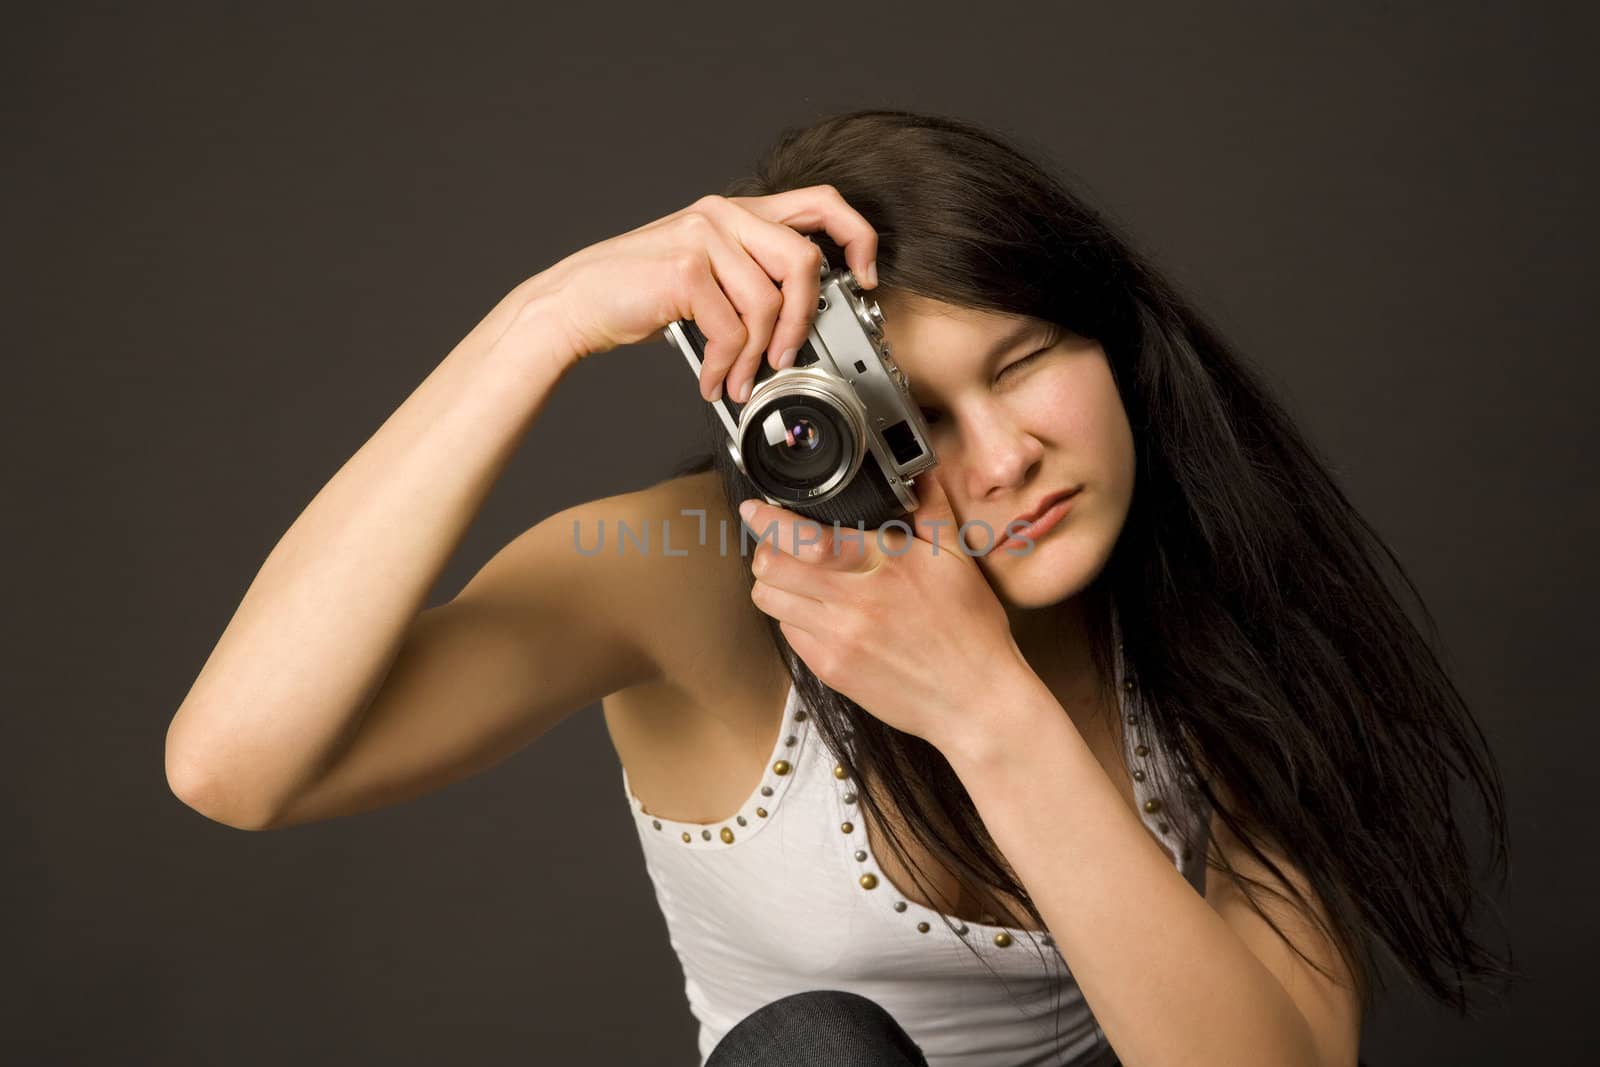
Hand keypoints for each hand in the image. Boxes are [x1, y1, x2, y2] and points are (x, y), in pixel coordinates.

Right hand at [532, 186, 878, 403]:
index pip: (819, 203)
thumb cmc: (639, 293)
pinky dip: (726, 366)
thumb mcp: (704, 273)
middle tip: (787, 356)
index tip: (864, 278)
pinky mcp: (685, 269)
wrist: (575, 301)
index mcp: (736, 211)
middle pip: (803, 260)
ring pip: (767, 304)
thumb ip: (747, 276)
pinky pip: (732, 329)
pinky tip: (712, 379)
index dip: (856, 237)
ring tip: (739, 380)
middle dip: (803, 320)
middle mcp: (723, 214)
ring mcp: (703, 236)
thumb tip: (798, 318)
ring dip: (757, 357)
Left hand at [741, 473, 1027, 754]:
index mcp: (884, 566)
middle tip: (779, 545)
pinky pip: (788, 634)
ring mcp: (838, 640)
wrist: (974, 701)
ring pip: (770, 601)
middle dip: (766, 550)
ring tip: (796, 579)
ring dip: (774, 584)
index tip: (756, 509)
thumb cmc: (970, 630)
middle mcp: (855, 603)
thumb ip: (932, 509)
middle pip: (771, 569)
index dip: (770, 521)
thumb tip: (921, 470)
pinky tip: (818, 613)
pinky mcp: (831, 669)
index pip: (806, 539)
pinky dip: (793, 618)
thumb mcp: (957, 560)